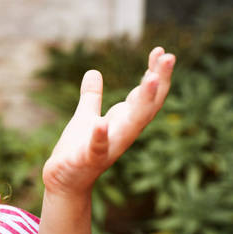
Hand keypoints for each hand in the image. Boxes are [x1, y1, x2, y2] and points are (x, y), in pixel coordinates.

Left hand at [43, 47, 175, 195]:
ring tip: (150, 77)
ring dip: (142, 102)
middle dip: (158, 82)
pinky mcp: (88, 159)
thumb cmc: (77, 150)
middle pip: (147, 105)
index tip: (161, 51)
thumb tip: (94, 72)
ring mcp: (109, 147)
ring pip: (132, 124)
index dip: (155, 74)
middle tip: (168, 57)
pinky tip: (101, 123)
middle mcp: (122, 133)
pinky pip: (97, 148)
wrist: (64, 182)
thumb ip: (91, 96)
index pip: (145, 96)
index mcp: (122, 122)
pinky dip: (100, 136)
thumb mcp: (85, 116)